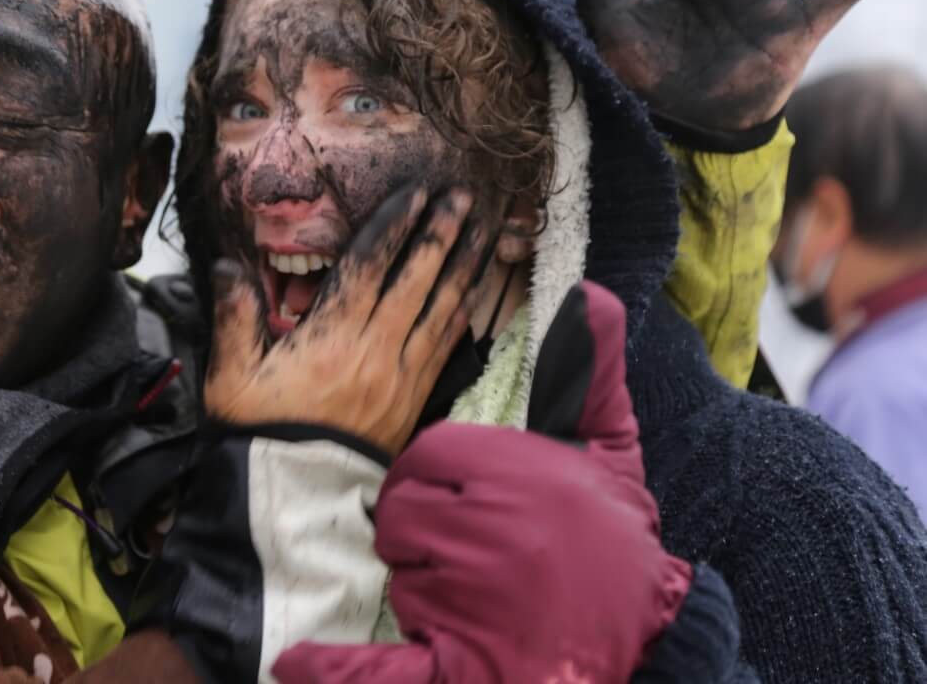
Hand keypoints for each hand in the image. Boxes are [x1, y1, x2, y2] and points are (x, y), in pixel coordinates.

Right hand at [204, 185, 486, 457]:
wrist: (295, 498)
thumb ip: (232, 317)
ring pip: (441, 310)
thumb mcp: (232, 376)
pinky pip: (444, 348)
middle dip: (441, 233)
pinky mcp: (413, 400)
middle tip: (462, 197)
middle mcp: (374, 348)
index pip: (370, 265)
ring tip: (485, 234)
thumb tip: (226, 266)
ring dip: (464, 268)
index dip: (394, 224)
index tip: (416, 192)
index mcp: (331, 335)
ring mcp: (400, 374)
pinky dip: (460, 317)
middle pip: (416, 279)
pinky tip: (473, 297)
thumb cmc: (259, 432)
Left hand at [273, 282, 691, 683]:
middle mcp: (488, 536)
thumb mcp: (610, 457)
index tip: (467, 497)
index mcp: (515, 478)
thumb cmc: (618, 550)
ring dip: (421, 585)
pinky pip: (374, 667)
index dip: (440, 480)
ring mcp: (468, 604)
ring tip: (476, 600)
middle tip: (470, 552)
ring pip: (398, 574)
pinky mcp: (458, 669)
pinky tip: (294, 662)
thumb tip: (587, 295)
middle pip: (401, 513)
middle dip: (424, 530)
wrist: (645, 651)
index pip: (427, 459)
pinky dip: (332, 672)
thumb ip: (588, 375)